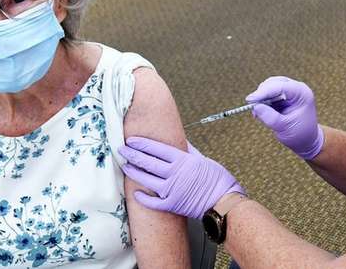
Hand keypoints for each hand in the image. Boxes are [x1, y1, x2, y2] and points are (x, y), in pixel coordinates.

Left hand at [119, 138, 244, 218]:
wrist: (224, 202)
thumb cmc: (218, 180)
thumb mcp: (204, 160)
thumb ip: (189, 151)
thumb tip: (180, 141)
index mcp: (183, 160)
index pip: (157, 149)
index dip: (142, 144)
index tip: (131, 140)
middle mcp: (175, 174)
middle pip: (148, 162)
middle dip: (133, 154)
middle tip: (121, 149)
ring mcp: (172, 190)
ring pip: (147, 180)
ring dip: (134, 172)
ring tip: (125, 166)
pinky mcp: (172, 205)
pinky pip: (153, 202)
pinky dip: (143, 198)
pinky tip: (135, 193)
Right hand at [246, 76, 324, 159]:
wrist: (306, 140)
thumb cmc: (300, 134)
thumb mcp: (284, 127)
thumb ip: (270, 117)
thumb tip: (255, 106)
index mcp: (302, 94)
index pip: (281, 87)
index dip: (264, 92)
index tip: (250, 100)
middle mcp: (297, 88)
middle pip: (273, 83)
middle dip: (262, 94)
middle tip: (252, 107)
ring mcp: (290, 90)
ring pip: (269, 86)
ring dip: (261, 98)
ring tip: (258, 113)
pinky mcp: (283, 95)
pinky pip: (269, 93)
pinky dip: (263, 100)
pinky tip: (261, 111)